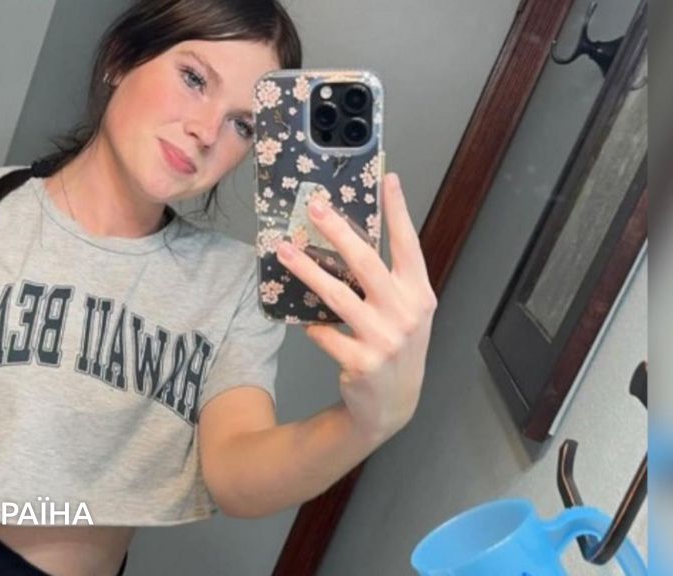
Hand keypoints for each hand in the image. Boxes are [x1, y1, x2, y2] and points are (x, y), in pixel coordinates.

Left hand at [275, 173, 437, 442]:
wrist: (393, 404)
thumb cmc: (395, 345)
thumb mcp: (405, 312)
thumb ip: (388, 280)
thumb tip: (349, 238)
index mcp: (419, 294)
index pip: (408, 245)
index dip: (398, 211)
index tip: (388, 178)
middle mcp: (406, 313)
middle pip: (366, 262)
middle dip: (338, 231)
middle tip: (314, 208)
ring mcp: (384, 339)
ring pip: (337, 295)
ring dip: (307, 270)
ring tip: (283, 250)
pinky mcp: (361, 362)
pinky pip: (325, 333)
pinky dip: (311, 324)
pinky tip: (300, 317)